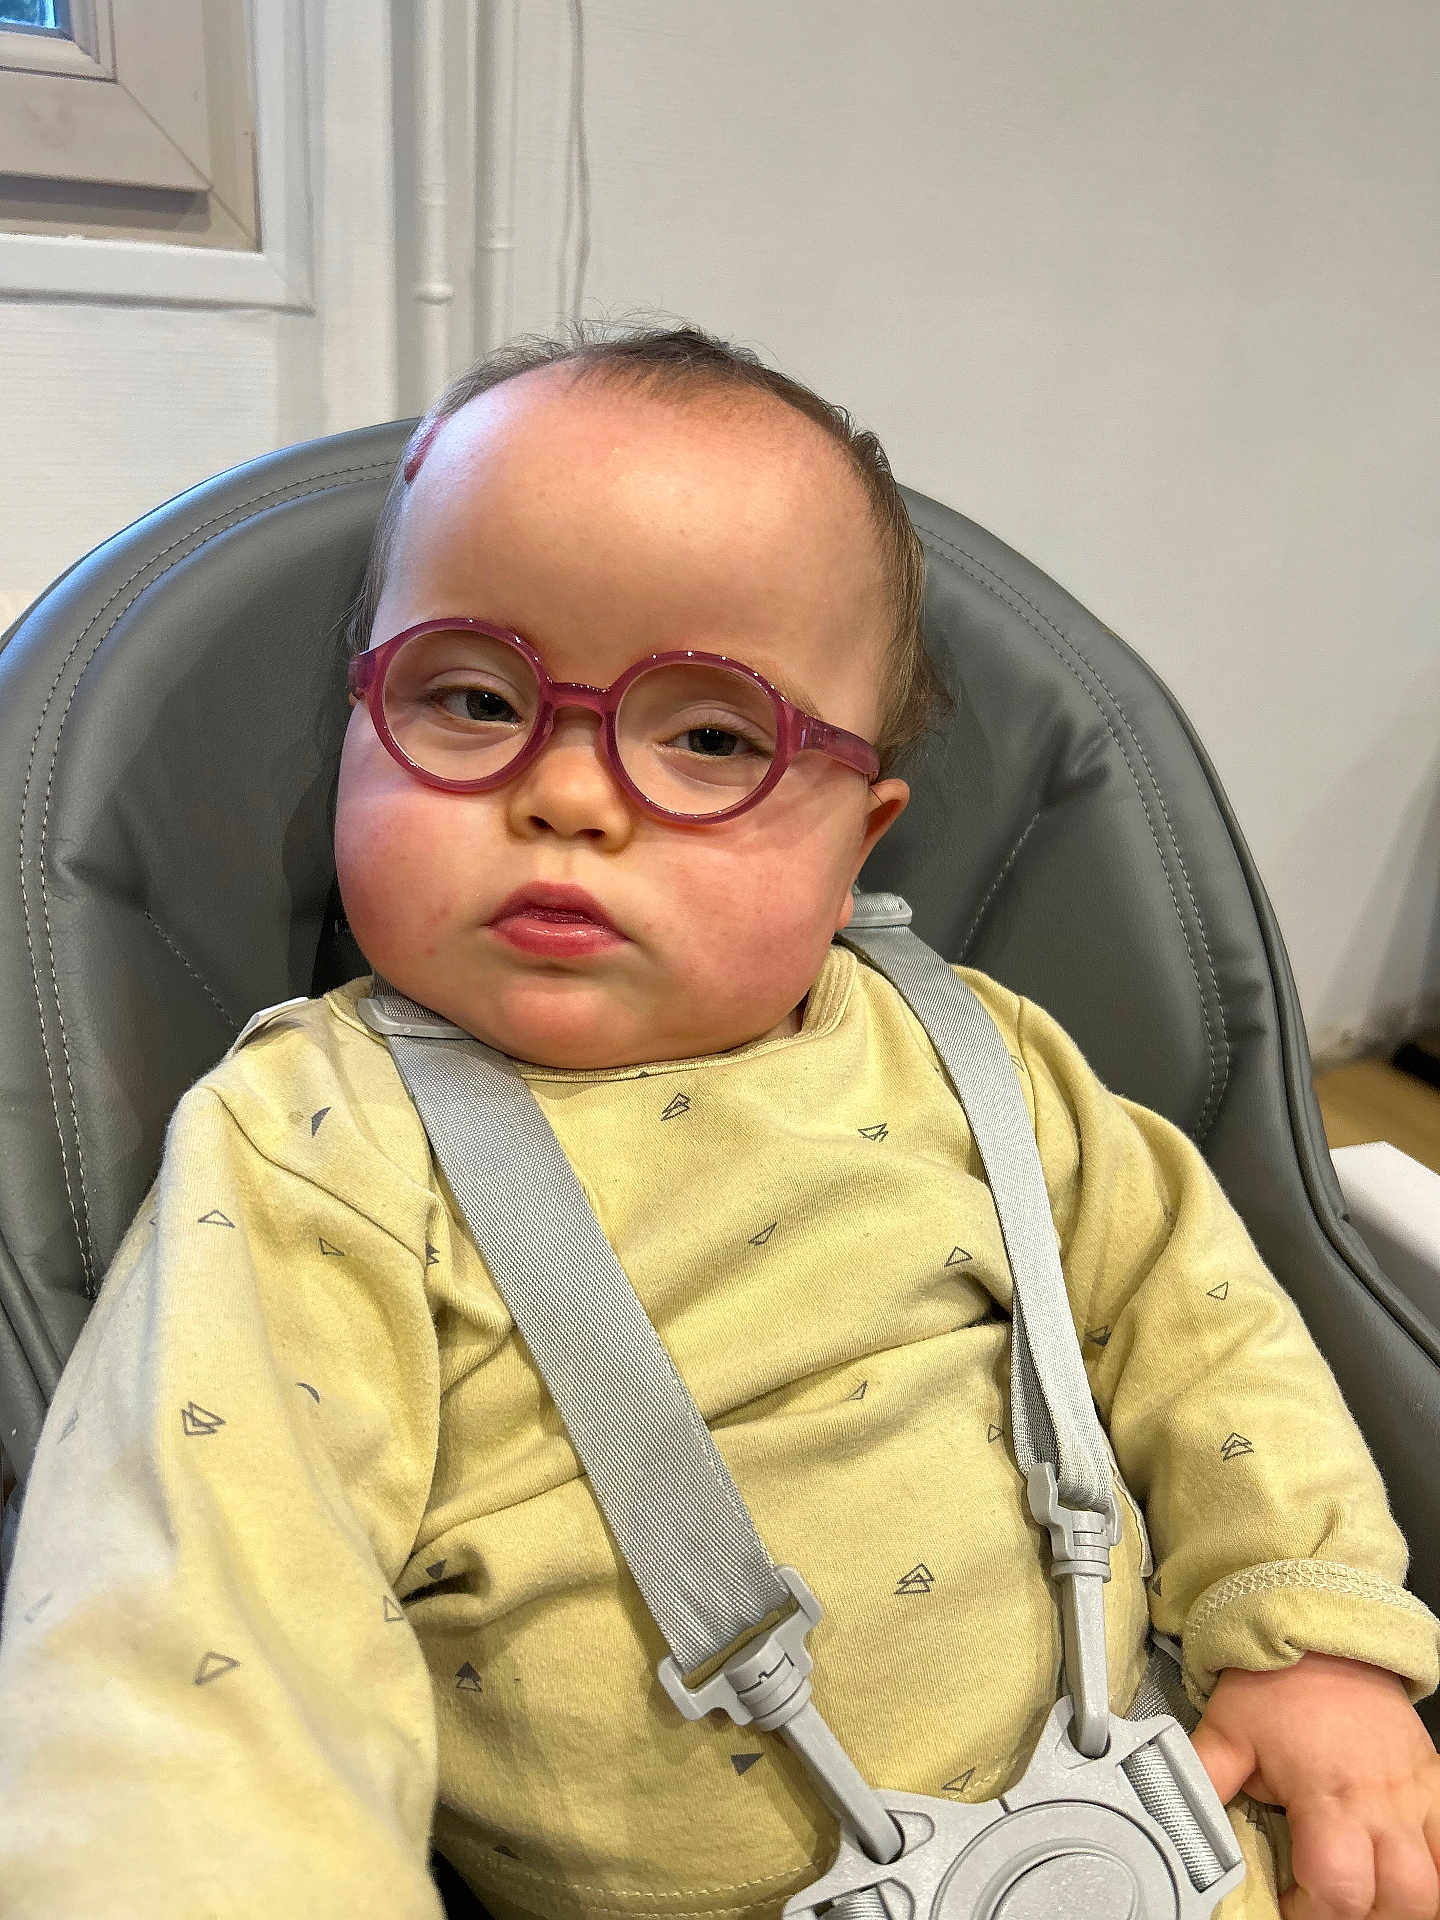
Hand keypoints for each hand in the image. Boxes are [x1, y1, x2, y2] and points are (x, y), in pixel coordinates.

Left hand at [1188, 1651, 1439, 1918]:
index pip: (1338, 1885)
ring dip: (1407, 1901)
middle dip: (1366, 1917)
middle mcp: (1380, 1803)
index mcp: (1325, 1794)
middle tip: (1330, 1901)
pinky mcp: (1435, 1785)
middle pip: (1401, 1897)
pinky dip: (1439, 1867)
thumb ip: (1205, 1779)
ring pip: (1437, 1881)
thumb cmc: (1274, 1683)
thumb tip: (1176, 1817)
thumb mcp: (1227, 1730)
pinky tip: (1411, 1875)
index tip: (1290, 1905)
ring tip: (1370, 1896)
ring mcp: (1415, 1796)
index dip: (1312, 1912)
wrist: (1321, 1638)